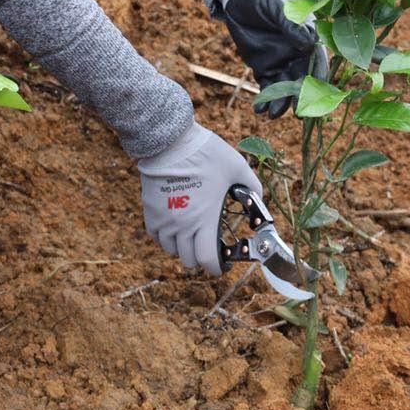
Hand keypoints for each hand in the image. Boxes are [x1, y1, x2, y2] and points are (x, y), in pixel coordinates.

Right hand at [138, 122, 261, 274]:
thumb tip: (259, 199)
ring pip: (172, 250)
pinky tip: (175, 225)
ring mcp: (164, 220)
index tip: (221, 264)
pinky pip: (157, 236)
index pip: (207, 261)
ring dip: (183, 248)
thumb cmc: (205, 154)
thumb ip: (252, 187)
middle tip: (208, 246)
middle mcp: (182, 226)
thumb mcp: (237, 168)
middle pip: (189, 260)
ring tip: (192, 235)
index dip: (216, 268)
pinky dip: (166, 237)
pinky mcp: (150, 211)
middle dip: (201, 257)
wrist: (170, 142)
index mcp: (205, 221)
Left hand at [221, 0, 323, 118]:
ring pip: (285, 88)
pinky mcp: (264, 67)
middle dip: (301, 97)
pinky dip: (264, 100)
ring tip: (273, 114)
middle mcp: (298, 53)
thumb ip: (291, 24)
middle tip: (298, 113)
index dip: (319, 78)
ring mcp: (281, 61)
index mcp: (307, 37)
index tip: (317, 94)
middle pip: (303, 80)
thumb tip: (307, 44)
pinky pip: (267, 87)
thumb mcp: (277, 6)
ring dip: (282, 103)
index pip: (318, 60)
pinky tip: (260, 110)